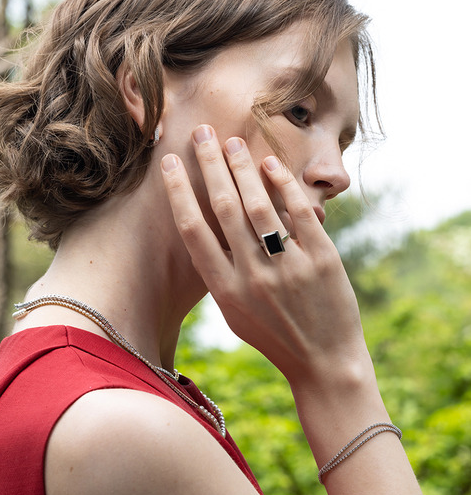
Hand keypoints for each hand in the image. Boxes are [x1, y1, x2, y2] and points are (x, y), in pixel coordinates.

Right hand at [161, 125, 367, 387]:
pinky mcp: (322, 260)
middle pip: (224, 208)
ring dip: (243, 168)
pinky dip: (283, 185)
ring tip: (234, 142)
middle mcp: (252, 277)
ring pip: (259, 206)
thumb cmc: (273, 335)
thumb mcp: (234, 313)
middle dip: (210, 165)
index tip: (170, 162)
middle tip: (202, 133)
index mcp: (225, 290)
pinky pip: (298, 214)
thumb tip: (206, 228)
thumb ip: (219, 273)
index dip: (179, 192)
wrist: (324, 361)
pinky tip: (270, 165)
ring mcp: (289, 267)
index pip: (194, 231)